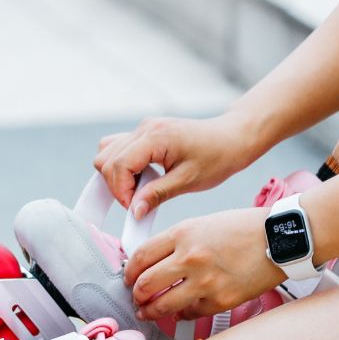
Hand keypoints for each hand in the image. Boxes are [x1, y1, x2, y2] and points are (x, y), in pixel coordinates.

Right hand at [94, 111, 256, 218]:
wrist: (232, 138)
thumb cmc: (217, 157)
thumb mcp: (188, 181)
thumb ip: (157, 195)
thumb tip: (133, 211)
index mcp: (155, 137)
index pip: (117, 165)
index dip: (121, 191)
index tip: (135, 208)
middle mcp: (144, 128)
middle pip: (106, 159)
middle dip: (116, 186)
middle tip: (138, 202)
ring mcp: (143, 128)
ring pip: (107, 152)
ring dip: (116, 176)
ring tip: (139, 190)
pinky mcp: (145, 133)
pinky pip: (118, 148)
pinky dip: (121, 166)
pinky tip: (140, 178)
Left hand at [124, 208, 284, 320]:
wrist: (280, 239)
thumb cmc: (245, 229)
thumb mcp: (203, 224)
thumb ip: (176, 242)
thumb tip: (153, 261)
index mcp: (183, 234)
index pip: (140, 257)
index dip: (129, 271)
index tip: (129, 277)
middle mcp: (190, 258)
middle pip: (144, 284)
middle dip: (135, 294)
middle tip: (136, 297)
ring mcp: (205, 282)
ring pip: (162, 305)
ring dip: (150, 311)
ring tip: (148, 312)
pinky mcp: (219, 300)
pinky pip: (189, 313)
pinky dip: (181, 314)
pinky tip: (180, 310)